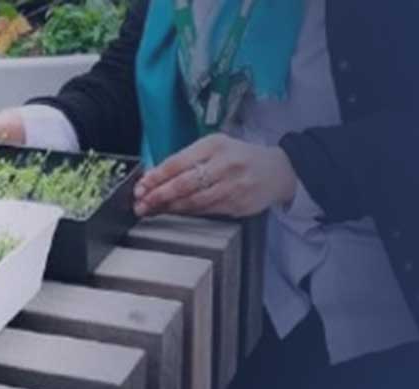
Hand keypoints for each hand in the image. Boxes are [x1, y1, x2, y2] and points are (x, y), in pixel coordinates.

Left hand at [133, 135, 297, 217]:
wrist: (278, 171)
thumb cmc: (239, 157)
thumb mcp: (214, 148)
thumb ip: (186, 159)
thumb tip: (154, 176)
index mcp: (215, 145)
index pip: (178, 162)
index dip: (156, 177)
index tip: (140, 186)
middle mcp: (224, 165)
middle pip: (184, 184)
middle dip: (158, 195)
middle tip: (141, 203)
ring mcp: (233, 187)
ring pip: (193, 201)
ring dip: (169, 207)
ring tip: (151, 210)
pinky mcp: (238, 205)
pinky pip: (206, 211)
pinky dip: (186, 212)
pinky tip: (173, 212)